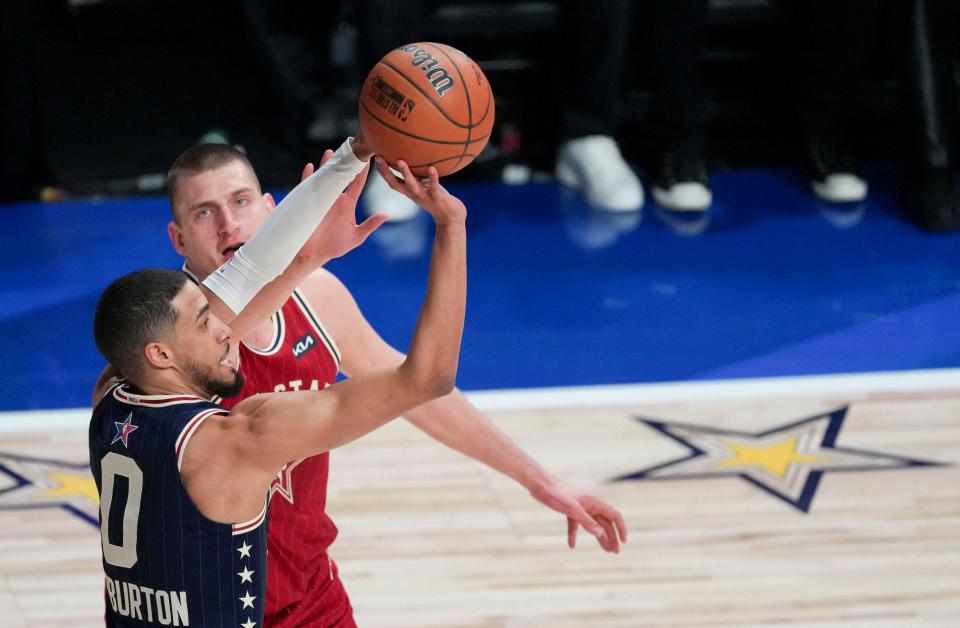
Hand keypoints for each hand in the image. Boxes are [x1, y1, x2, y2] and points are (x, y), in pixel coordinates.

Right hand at [293, 150, 387, 266]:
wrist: (313, 254)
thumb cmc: (335, 247)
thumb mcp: (356, 237)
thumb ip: (370, 225)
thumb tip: (386, 215)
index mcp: (347, 204)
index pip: (357, 183)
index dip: (362, 171)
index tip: (369, 157)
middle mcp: (335, 198)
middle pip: (341, 175)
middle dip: (344, 162)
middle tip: (349, 146)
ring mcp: (321, 198)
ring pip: (325, 177)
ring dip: (326, 165)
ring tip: (330, 152)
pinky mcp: (307, 202)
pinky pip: (307, 186)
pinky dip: (308, 176)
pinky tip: (311, 167)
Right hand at [374, 157, 466, 224]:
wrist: (451, 218)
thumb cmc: (438, 199)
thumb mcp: (425, 188)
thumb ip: (419, 177)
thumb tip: (415, 160)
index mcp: (410, 192)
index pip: (392, 182)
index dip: (383, 172)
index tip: (375, 158)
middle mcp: (414, 195)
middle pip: (396, 184)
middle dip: (386, 172)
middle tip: (379, 158)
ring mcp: (426, 197)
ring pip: (412, 185)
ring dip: (406, 174)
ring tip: (400, 161)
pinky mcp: (438, 198)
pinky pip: (434, 187)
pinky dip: (432, 178)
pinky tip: (432, 167)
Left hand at [528, 475, 627, 553]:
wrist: (540, 484)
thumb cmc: (556, 494)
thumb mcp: (572, 509)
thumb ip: (586, 521)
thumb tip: (600, 534)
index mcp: (594, 503)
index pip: (614, 516)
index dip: (621, 528)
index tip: (623, 542)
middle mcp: (590, 505)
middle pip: (605, 523)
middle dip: (611, 537)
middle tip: (614, 552)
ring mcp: (580, 508)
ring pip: (593, 525)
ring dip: (599, 537)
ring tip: (606, 550)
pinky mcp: (569, 510)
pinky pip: (575, 525)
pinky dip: (574, 535)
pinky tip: (572, 545)